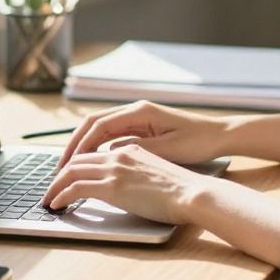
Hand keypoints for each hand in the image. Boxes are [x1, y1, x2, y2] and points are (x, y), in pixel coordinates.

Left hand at [41, 143, 217, 223]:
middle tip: (51, 187)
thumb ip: (137, 170)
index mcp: (130, 149)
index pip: (94, 152)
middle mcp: (119, 154)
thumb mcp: (157, 171)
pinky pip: (75, 188)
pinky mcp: (112, 186)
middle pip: (78, 159)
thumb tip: (125, 182)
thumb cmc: (182, 188)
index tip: (67, 175)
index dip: (76, 163)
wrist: (192, 193)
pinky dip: (61, 195)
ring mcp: (115, 169)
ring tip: (48, 198)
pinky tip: (56, 204)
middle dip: (60, 173)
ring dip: (55, 185)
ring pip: (71, 171)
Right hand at [57, 100, 229, 168]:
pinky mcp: (142, 128)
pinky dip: (97, 148)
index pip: (97, 125)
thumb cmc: (197, 141)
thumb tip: (109, 153)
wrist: (220, 135)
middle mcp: (135, 111)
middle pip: (93, 124)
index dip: (79, 145)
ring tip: (69, 168)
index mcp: (139, 112)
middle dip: (74, 145)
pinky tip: (91, 165)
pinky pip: (112, 136)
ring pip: (100, 130)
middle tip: (59, 167)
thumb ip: (136, 149)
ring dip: (84, 147)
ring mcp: (137, 118)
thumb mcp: (166, 149)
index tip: (67, 164)